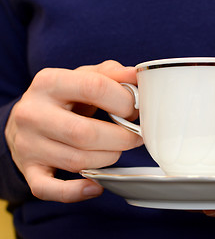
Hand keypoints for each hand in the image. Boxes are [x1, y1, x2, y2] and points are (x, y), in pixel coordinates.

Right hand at [5, 60, 142, 202]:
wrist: (26, 118)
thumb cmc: (62, 97)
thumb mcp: (81, 77)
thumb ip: (109, 74)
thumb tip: (135, 75)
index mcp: (49, 82)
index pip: (94, 88)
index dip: (124, 101)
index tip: (134, 110)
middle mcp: (33, 113)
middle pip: (85, 133)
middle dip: (121, 138)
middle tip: (134, 137)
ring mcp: (29, 144)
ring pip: (77, 161)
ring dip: (108, 159)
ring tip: (117, 150)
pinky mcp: (29, 170)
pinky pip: (51, 189)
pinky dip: (77, 192)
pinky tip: (96, 185)